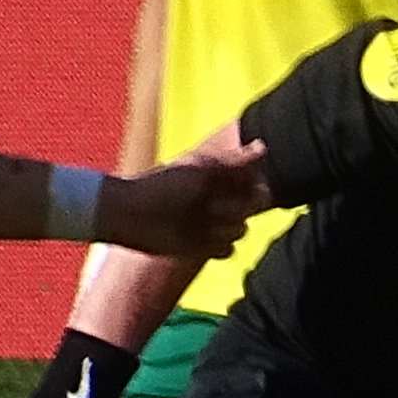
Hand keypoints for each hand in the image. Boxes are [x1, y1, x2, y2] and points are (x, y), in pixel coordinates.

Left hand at [100, 151, 259, 262]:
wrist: (132, 216)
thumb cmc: (162, 186)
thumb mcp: (201, 168)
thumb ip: (234, 161)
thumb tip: (264, 147)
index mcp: (218, 178)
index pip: (254, 182)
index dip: (253, 187)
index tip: (242, 186)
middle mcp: (218, 200)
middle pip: (252, 208)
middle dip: (235, 207)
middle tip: (209, 204)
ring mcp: (212, 223)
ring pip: (241, 230)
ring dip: (223, 227)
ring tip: (197, 222)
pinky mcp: (204, 246)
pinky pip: (228, 249)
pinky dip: (216, 245)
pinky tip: (197, 239)